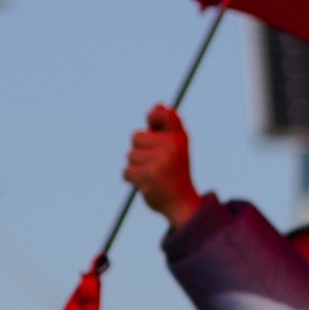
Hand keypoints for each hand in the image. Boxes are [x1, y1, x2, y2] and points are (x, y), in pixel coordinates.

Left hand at [123, 103, 200, 227]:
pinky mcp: (148, 176)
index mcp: (179, 138)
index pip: (163, 114)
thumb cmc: (176, 172)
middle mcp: (171, 147)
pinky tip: (145, 183)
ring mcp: (159, 161)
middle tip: (154, 162)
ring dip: (136, 166)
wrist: (182, 203)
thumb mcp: (177, 146)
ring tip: (152, 174)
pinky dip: (132, 178)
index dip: (153, 117)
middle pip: (136, 136)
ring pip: (130, 156)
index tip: (153, 125)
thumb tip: (157, 106)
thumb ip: (167, 126)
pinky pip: (127, 171)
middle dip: (140, 149)